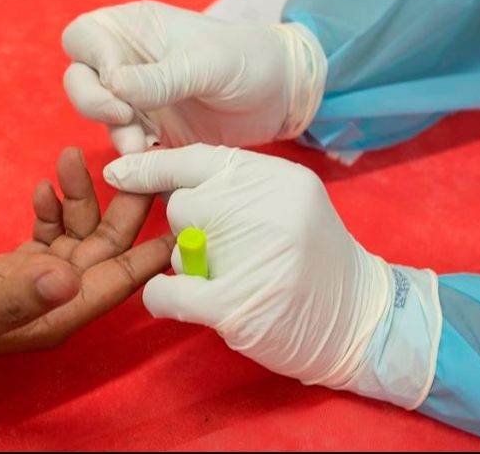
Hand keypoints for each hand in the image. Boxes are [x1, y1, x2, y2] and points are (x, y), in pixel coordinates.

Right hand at [0, 147, 173, 377]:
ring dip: (78, 195)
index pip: (120, 282)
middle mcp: (58, 298)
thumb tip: (69, 278)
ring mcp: (39, 280)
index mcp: (58, 315)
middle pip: (107, 249)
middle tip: (139, 159)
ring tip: (70, 155)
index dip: (153, 252)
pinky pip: (50, 231)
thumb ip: (17, 298)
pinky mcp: (18, 266)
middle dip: (125, 205)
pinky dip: (52, 207)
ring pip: (79, 233)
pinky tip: (44, 186)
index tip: (185, 217)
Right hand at [62, 1, 326, 153]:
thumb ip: (160, 77)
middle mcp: (129, 63)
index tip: (120, 85)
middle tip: (125, 119)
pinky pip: (128, 145)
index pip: (84, 38)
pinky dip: (134, 155)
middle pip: (81, 81)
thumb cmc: (249, 60)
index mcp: (135, 30)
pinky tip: (154, 158)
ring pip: (102, 118)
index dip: (92, 62)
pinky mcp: (153, 131)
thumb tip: (112, 84)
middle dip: (94, 103)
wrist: (281, 95)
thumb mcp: (207, 64)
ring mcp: (139, 99)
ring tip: (143, 146)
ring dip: (116, 134)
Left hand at [102, 144, 440, 408]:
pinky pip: (169, 291)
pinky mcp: (236, 305)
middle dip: (189, 227)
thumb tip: (168, 179)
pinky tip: (176, 298)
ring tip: (231, 278)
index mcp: (278, 178)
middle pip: (184, 203)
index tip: (118, 171)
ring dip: (190, 265)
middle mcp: (269, 206)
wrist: (361, 321)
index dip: (154, 165)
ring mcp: (255, 256)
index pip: (203, 158)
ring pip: (180, 247)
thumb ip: (239, 188)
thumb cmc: (316, 260)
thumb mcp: (289, 204)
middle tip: (221, 249)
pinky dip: (163, 296)